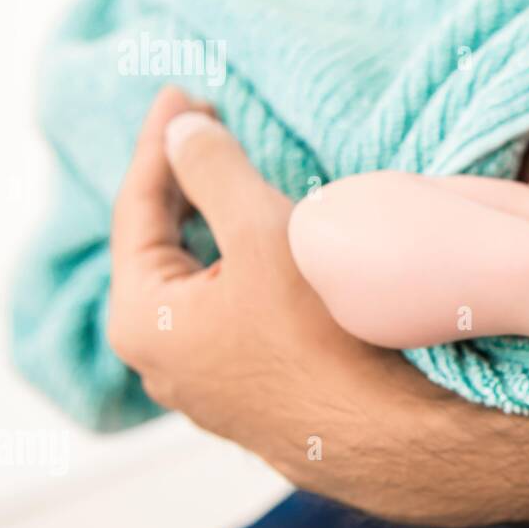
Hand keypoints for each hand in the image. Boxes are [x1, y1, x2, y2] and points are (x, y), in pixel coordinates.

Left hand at [105, 88, 517, 525]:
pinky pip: (231, 311)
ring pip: (201, 281)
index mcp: (143, 319)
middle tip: (209, 125)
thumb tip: (183, 128)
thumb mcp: (264, 233)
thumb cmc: (322, 335)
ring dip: (216, 225)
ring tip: (235, 176)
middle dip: (185, 183)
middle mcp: (161, 360)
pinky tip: (269, 246)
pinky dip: (241, 266)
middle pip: (164, 245)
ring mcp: (206, 383)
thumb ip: (215, 172)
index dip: (162, 142)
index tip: (183, 92)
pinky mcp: (252, 393)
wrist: (389, 435)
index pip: (138, 208)